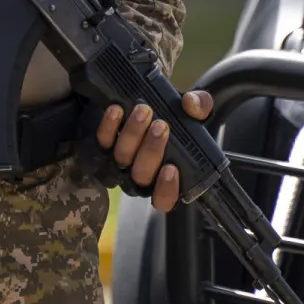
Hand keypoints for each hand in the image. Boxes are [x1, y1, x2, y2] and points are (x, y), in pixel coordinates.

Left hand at [98, 90, 214, 213]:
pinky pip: (103, 141)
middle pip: (141, 176)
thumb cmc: (178, 119)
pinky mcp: (104, 146)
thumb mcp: (195, 112)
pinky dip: (109, 126)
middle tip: (161, 126)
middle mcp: (141, 176)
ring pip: (122, 158)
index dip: (166, 189)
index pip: (164, 199)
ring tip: (143, 111)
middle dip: (151, 151)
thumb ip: (201, 106)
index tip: (171, 168)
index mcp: (167, 178)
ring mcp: (122, 163)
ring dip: (132, 135)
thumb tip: (191, 104)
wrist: (150, 106)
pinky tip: (118, 110)